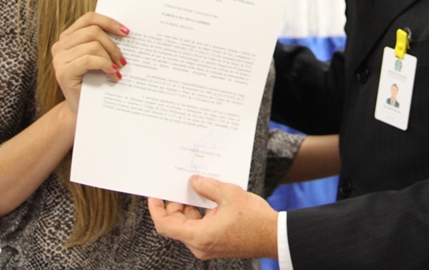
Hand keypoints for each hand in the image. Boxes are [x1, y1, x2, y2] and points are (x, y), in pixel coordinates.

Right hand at [51, 12, 127, 115]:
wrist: (83, 109)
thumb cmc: (94, 82)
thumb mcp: (99, 57)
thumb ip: (104, 42)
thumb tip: (126, 30)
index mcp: (68, 37)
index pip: (89, 18)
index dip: (109, 22)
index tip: (126, 32)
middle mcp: (60, 45)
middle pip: (93, 31)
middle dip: (113, 45)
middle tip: (123, 60)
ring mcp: (59, 59)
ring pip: (93, 45)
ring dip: (110, 58)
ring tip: (117, 70)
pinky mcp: (63, 72)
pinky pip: (89, 60)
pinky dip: (105, 65)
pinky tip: (113, 75)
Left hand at [148, 175, 278, 259]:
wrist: (274, 236)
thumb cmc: (254, 219)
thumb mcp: (229, 194)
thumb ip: (207, 186)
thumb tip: (193, 181)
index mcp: (199, 236)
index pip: (165, 225)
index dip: (156, 208)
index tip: (154, 194)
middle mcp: (199, 245)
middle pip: (176, 224)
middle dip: (175, 203)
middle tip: (179, 184)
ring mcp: (207, 246)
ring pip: (188, 225)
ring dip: (189, 207)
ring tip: (195, 187)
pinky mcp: (215, 244)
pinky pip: (199, 227)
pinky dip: (199, 213)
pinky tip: (206, 198)